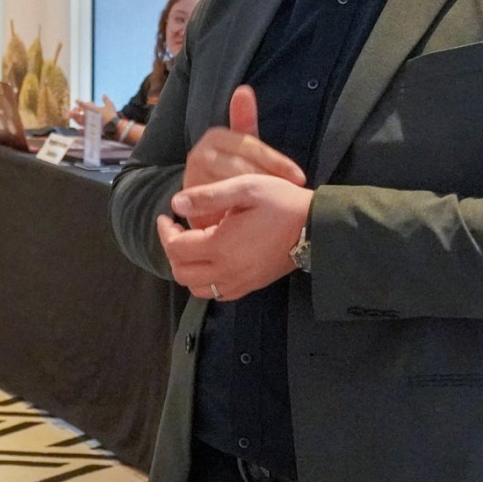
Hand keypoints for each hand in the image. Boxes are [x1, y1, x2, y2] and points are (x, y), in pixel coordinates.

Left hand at [69, 94, 119, 133]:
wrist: (114, 127)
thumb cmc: (112, 115)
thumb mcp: (110, 105)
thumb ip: (106, 100)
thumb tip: (104, 95)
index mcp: (93, 110)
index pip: (84, 105)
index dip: (80, 102)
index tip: (76, 100)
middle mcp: (89, 117)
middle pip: (78, 115)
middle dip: (73, 113)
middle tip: (70, 112)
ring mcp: (90, 124)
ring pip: (79, 122)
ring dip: (76, 120)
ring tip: (74, 118)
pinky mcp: (92, 131)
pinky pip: (84, 131)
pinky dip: (81, 131)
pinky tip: (78, 130)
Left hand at [156, 175, 313, 301]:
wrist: (317, 226)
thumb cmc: (282, 202)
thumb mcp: (245, 188)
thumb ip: (208, 196)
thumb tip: (175, 203)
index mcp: (221, 246)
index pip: (176, 248)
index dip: (165, 232)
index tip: (167, 217)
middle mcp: (227, 271)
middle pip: (181, 273)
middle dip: (172, 251)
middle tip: (177, 230)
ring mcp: (241, 282)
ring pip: (198, 288)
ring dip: (187, 268)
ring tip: (192, 245)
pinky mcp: (252, 286)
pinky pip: (218, 294)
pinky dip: (207, 281)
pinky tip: (213, 259)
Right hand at [180, 86, 304, 225]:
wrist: (201, 199)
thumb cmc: (231, 169)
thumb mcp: (243, 146)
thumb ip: (245, 119)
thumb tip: (244, 89)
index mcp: (215, 136)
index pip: (252, 146)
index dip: (277, 162)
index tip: (300, 177)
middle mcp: (199, 154)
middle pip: (242, 167)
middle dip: (267, 181)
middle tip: (290, 194)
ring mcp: (193, 178)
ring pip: (232, 188)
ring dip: (255, 198)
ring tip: (277, 206)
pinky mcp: (191, 204)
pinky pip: (220, 208)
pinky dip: (238, 214)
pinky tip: (257, 220)